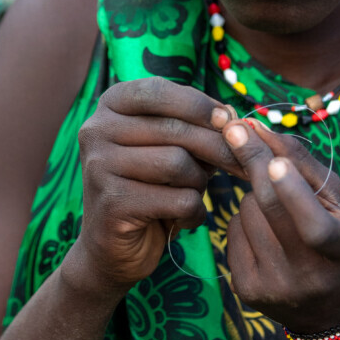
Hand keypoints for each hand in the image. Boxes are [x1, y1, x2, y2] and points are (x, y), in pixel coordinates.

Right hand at [70, 78, 242, 293]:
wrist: (114, 248)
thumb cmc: (150, 188)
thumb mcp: (171, 149)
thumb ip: (195, 129)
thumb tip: (234, 117)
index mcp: (110, 106)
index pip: (160, 91)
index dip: (200, 104)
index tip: (231, 120)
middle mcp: (96, 129)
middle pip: (175, 129)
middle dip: (217, 147)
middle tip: (243, 164)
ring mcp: (98, 165)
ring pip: (178, 163)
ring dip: (199, 183)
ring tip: (193, 194)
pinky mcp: (111, 202)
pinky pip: (176, 199)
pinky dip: (192, 212)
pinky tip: (185, 220)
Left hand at [217, 117, 339, 335]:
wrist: (335, 312)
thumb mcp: (339, 204)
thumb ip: (303, 164)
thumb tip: (259, 128)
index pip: (314, 227)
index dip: (294, 195)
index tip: (275, 162)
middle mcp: (307, 276)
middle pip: (269, 210)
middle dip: (252, 163)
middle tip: (235, 128)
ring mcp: (274, 286)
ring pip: (246, 213)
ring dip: (255, 197)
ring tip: (277, 210)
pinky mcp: (247, 290)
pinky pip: (232, 231)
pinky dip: (244, 219)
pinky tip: (264, 230)